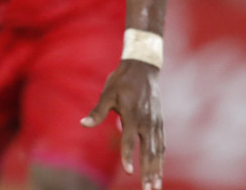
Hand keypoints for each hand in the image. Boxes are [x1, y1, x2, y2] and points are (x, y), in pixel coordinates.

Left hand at [82, 59, 162, 189]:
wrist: (143, 68)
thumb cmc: (121, 81)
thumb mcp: (107, 94)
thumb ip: (97, 112)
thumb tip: (83, 124)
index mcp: (132, 115)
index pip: (130, 141)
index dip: (129, 157)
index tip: (129, 173)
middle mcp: (147, 122)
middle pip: (149, 152)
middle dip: (149, 172)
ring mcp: (155, 123)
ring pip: (158, 151)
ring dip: (157, 169)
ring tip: (156, 185)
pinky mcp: (160, 122)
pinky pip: (162, 143)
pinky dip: (161, 157)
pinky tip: (159, 167)